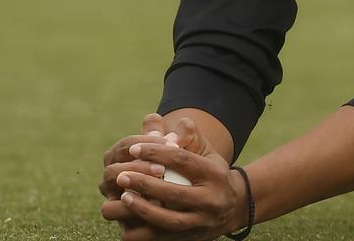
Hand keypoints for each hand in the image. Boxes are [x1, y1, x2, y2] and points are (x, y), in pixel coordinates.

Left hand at [101, 119, 247, 240]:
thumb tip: (167, 124)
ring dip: (141, 208)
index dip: (155, 152)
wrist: (233, 208)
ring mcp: (201, 222)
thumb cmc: (212, 174)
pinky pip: (161, 238)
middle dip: (143, 183)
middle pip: (173, 192)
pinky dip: (143, 230)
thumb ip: (189, 135)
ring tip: (123, 196)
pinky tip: (128, 219)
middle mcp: (212, 200)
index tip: (133, 148)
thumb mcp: (207, 152)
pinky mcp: (190, 239)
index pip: (182, 160)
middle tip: (121, 175)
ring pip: (167, 220)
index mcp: (215, 173)